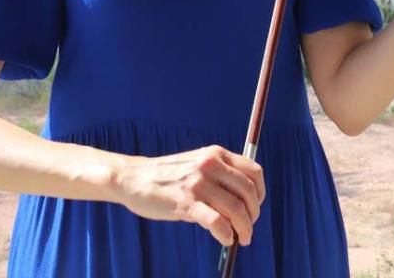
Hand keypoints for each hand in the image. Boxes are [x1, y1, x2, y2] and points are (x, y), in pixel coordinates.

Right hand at [114, 145, 265, 246]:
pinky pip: (217, 222)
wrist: (133, 178)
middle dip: (253, 214)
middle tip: (248, 227)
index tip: (255, 207)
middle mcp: (210, 165)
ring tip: (242, 238)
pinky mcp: (185, 202)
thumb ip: (219, 175)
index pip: (254, 172)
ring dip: (244, 228)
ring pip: (236, 209)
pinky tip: (225, 239)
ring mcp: (198, 183)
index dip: (260, 193)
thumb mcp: (197, 163)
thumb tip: (243, 201)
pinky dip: (226, 234)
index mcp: (216, 154)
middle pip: (248, 192)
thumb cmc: (167, 175)